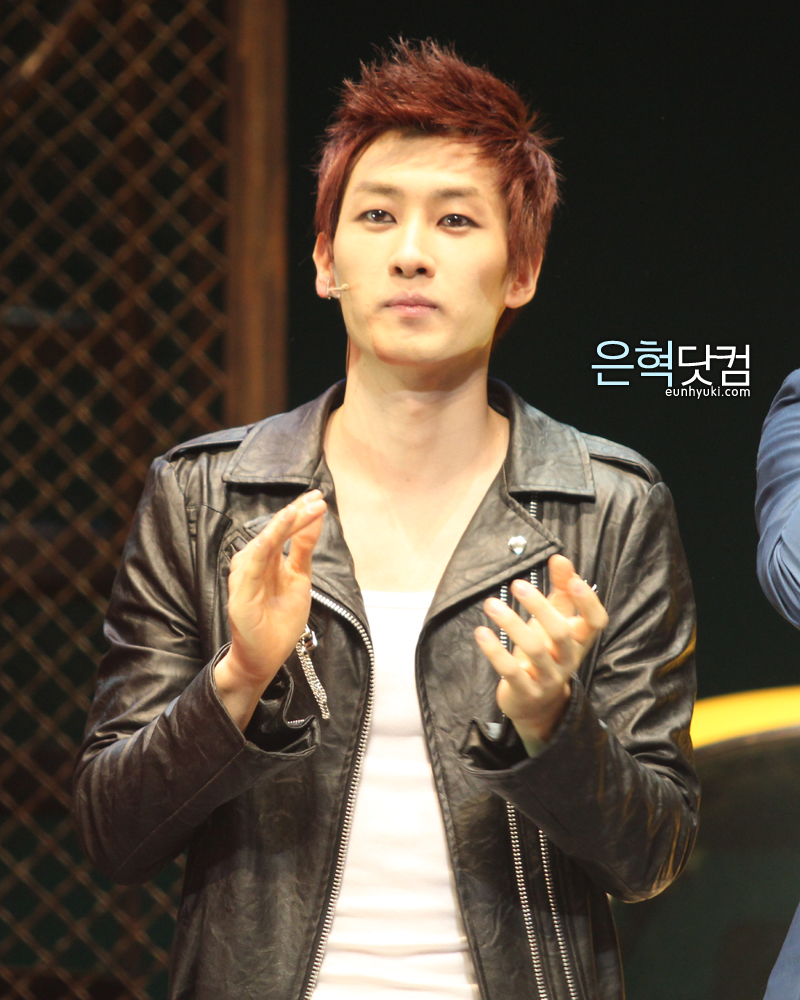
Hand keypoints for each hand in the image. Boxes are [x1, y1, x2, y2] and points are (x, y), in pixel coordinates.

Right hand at [215, 490, 326, 728]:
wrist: (265, 657)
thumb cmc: (280, 621)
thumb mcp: (300, 579)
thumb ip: (303, 549)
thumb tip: (314, 518)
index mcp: (267, 560)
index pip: (283, 530)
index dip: (300, 513)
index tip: (320, 498)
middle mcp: (253, 563)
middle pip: (274, 531)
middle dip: (296, 512)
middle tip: (316, 497)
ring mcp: (244, 576)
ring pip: (264, 541)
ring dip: (283, 523)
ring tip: (301, 508)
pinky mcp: (240, 591)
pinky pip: (252, 561)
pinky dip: (265, 543)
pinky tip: (278, 530)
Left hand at [474, 554, 607, 744]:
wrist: (536, 704)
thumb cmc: (547, 652)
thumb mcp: (555, 621)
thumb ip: (561, 590)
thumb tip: (560, 558)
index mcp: (579, 640)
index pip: (596, 622)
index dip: (588, 602)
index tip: (573, 580)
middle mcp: (568, 659)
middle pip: (562, 633)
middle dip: (540, 607)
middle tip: (517, 585)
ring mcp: (549, 677)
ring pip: (535, 650)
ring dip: (511, 624)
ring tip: (491, 604)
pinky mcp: (526, 690)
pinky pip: (511, 670)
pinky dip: (495, 650)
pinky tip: (481, 632)